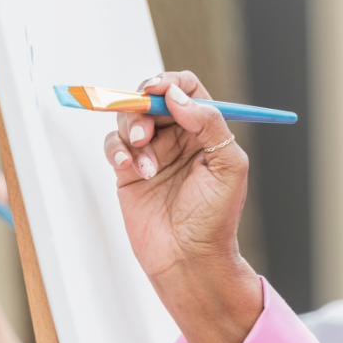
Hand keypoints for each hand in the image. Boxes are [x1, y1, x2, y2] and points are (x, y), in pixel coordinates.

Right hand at [103, 71, 262, 342]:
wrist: (189, 259)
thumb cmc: (215, 218)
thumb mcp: (229, 166)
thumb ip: (210, 124)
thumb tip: (178, 96)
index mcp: (205, 131)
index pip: (187, 89)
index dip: (171, 83)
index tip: (159, 90)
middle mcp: (178, 137)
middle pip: (152, 99)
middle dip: (144, 105)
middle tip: (145, 125)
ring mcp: (151, 153)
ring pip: (130, 119)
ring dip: (132, 131)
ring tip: (146, 163)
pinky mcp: (129, 171)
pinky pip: (114, 145)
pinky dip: (117, 150)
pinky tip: (130, 168)